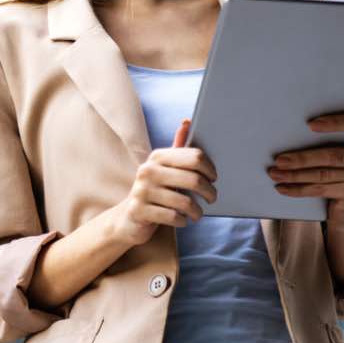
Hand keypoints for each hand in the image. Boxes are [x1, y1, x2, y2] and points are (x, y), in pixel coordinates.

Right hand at [111, 118, 218, 246]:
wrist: (130, 218)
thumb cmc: (156, 191)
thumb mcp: (166, 168)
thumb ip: (178, 148)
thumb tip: (186, 121)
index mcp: (158, 157)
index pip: (195, 157)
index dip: (210, 169)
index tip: (213, 179)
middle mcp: (148, 171)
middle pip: (194, 179)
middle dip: (209, 192)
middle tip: (212, 198)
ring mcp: (141, 191)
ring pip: (185, 202)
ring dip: (197, 211)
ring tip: (198, 213)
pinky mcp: (138, 210)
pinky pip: (173, 217)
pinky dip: (182, 221)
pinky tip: (182, 220)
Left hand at [267, 112, 343, 230]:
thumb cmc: (339, 168)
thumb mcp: (339, 151)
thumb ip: (327, 140)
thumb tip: (288, 133)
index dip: (335, 123)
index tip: (310, 125)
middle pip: (334, 156)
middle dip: (303, 158)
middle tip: (279, 160)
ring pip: (324, 174)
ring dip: (295, 175)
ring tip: (275, 173)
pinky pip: (321, 189)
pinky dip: (298, 189)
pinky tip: (283, 188)